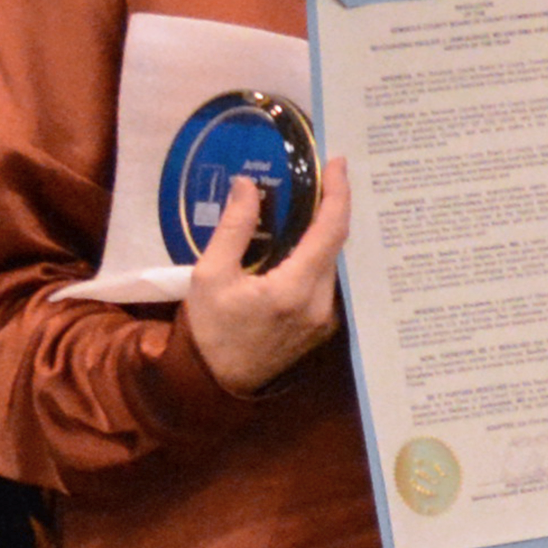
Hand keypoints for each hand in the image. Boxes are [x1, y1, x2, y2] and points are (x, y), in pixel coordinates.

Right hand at [177, 156, 351, 394]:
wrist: (216, 385)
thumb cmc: (209, 330)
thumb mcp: (210, 275)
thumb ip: (234, 228)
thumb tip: (249, 185)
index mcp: (295, 289)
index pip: (330, 232)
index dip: (338, 193)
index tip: (339, 162)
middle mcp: (320, 304)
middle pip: (335, 245)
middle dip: (331, 208)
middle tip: (320, 175)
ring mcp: (325, 318)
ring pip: (332, 263)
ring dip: (324, 233)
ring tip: (310, 202)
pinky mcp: (321, 327)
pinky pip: (326, 280)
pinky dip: (317, 255)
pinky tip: (302, 241)